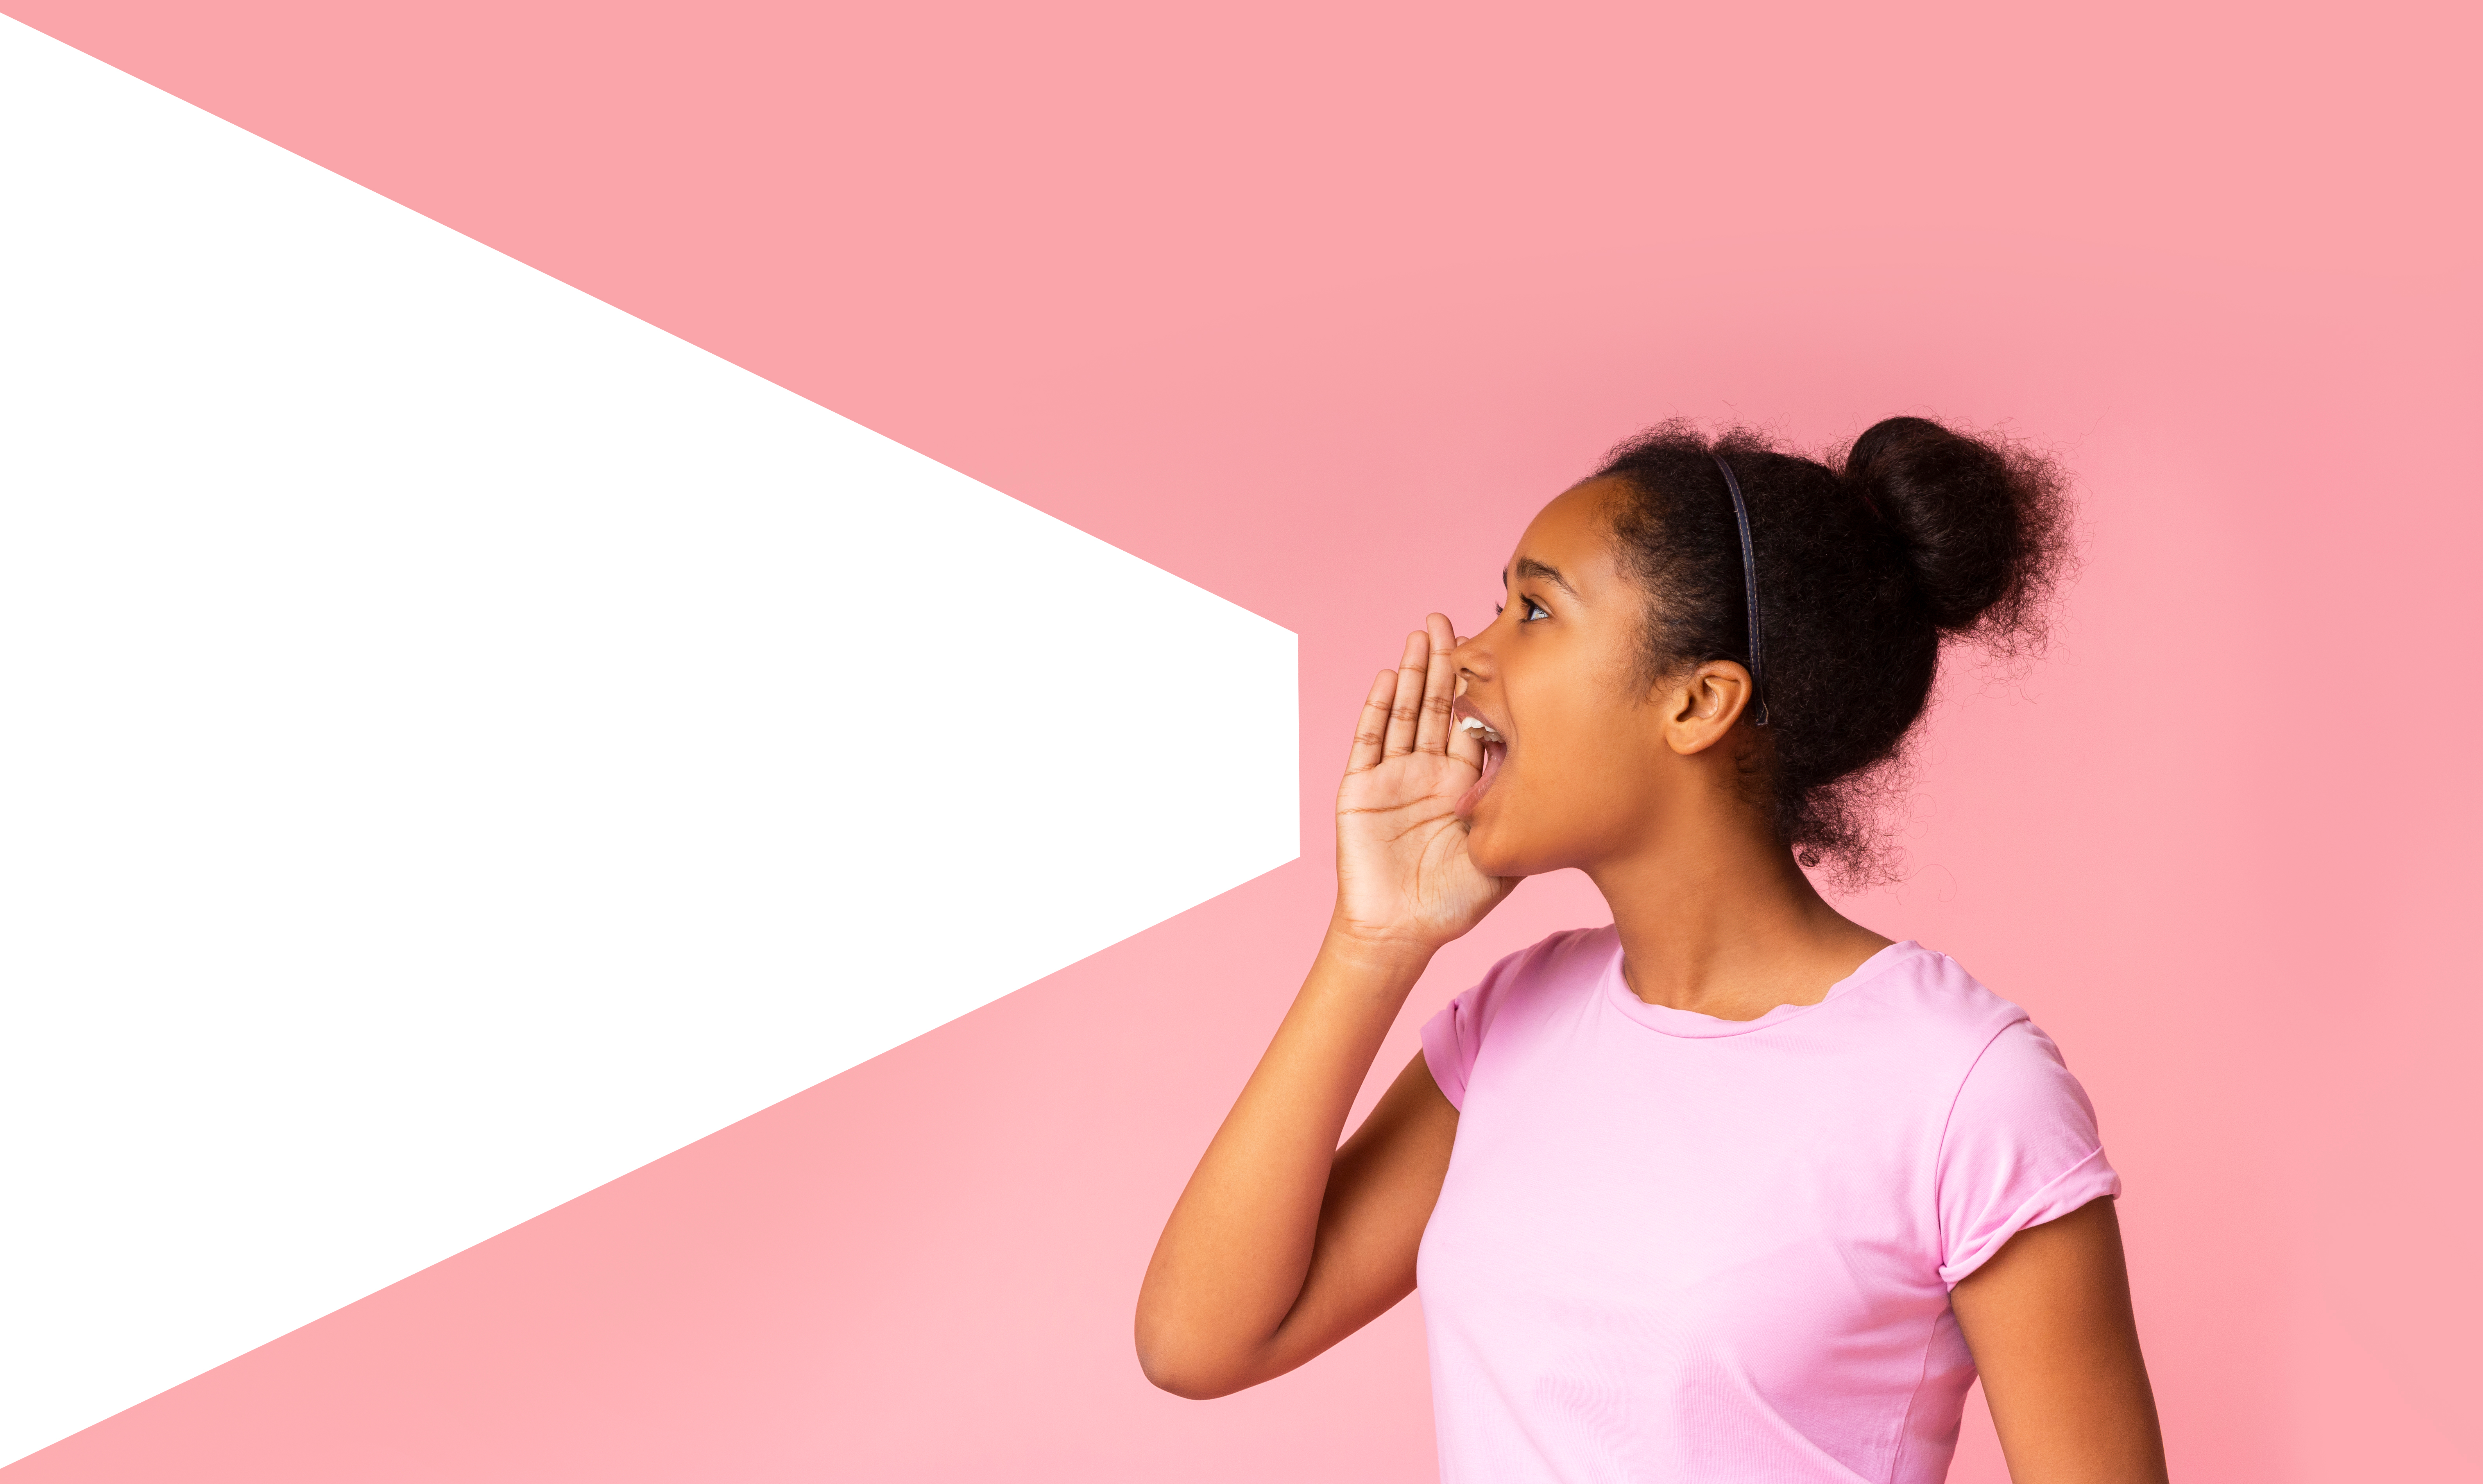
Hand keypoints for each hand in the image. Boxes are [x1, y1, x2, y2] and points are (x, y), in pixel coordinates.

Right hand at [1333, 614, 1515, 953]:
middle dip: (1445, 662)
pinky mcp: (1361, 788)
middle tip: (1452, 619)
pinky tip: (1390, 676)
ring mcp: (1393, 776)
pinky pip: (1370, 740)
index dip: (1481, 686)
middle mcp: (1429, 771)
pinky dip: (1379, 707)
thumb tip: (1559, 777)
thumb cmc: (1452, 902)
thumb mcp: (1503, 857)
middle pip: (1438, 704)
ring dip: (1414, 672)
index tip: (1494, 648)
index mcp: (1464, 783)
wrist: (1400, 931)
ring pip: (1406, 711)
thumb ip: (1522, 820)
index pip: (1473, 721)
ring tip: (1423, 632)